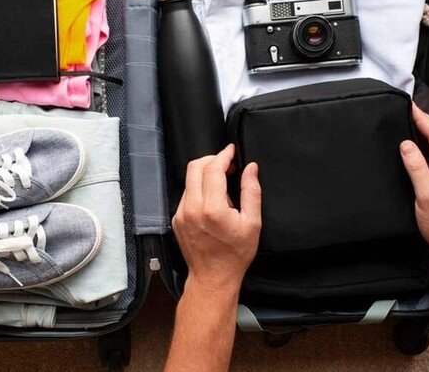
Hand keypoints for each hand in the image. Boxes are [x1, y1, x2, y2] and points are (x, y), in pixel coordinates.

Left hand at [172, 144, 261, 292]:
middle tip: (227, 164)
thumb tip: (251, 168)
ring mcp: (181, 214)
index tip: (231, 151)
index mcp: (212, 209)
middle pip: (195, 167)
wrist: (213, 277)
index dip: (223, 155)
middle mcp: (192, 209)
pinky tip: (212, 199)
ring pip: (189, 180)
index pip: (212, 169)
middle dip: (211, 160)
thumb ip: (251, 191)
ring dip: (204, 174)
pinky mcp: (176, 219)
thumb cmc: (235, 255)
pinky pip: (186, 194)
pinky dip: (198, 188)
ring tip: (222, 184)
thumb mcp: (252, 223)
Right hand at [399, 104, 428, 256]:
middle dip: (428, 121)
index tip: (412, 109)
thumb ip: (416, 167)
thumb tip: (407, 145)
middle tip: (412, 109)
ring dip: (428, 132)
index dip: (424, 121)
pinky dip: (427, 147)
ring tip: (414, 120)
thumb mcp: (425, 193)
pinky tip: (417, 144)